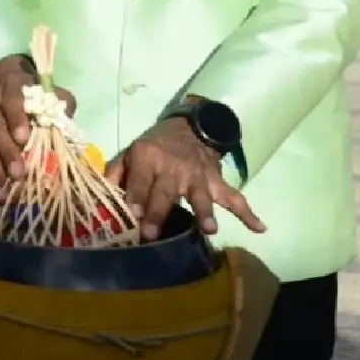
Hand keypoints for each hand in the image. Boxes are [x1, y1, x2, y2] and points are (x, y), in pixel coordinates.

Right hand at [0, 54, 74, 202]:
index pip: (12, 101)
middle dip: (7, 153)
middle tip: (18, 174)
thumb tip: (67, 131)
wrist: (3, 82)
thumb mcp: (51, 91)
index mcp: (11, 87)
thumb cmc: (34, 92)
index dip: (16, 119)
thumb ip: (61, 107)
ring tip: (4, 193)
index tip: (23, 138)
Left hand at [108, 116, 266, 240]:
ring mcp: (198, 176)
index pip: (140, 182)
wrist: (190, 127)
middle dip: (159, 212)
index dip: (135, 198)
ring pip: (202, 195)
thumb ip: (115, 174)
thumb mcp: (130, 153)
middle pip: (166, 193)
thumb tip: (99, 198)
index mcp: (148, 159)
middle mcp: (173, 168)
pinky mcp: (216, 181)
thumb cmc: (154, 147)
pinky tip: (260, 228)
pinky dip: (248, 212)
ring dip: (205, 212)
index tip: (132, 215)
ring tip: (210, 230)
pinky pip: (234, 197)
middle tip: (153, 233)